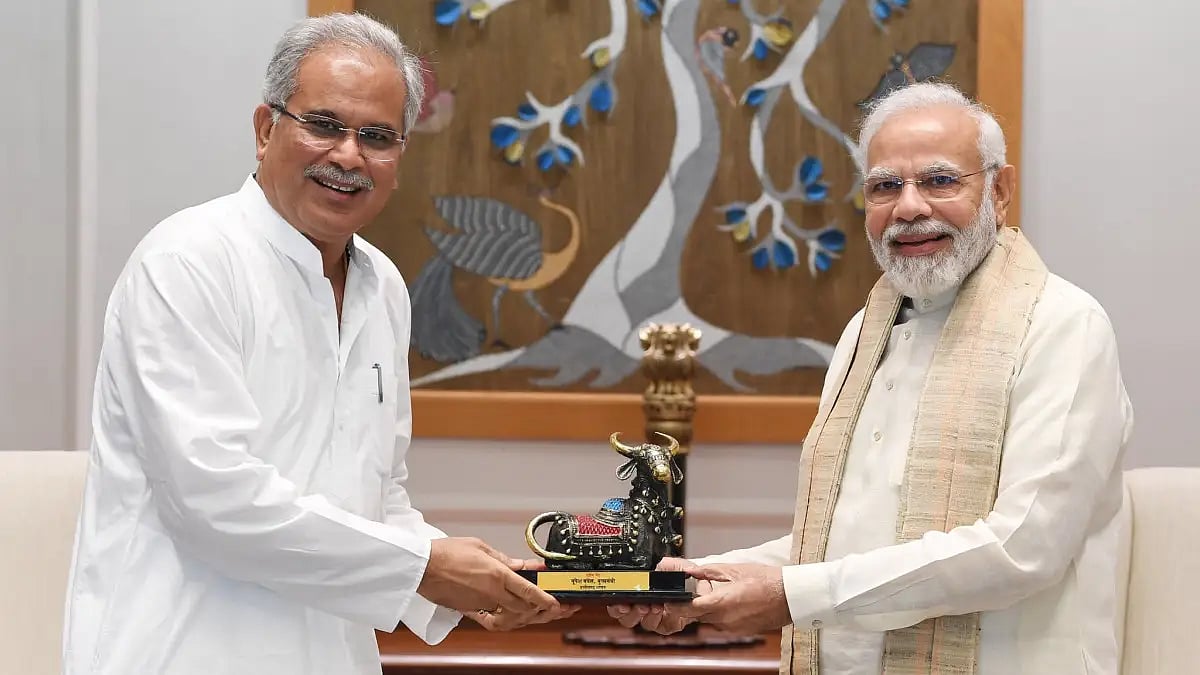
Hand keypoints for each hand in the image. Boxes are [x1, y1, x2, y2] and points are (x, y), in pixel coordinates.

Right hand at [417, 537, 574, 629]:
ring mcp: (481, 604)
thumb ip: (505, 559)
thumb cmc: (447, 553)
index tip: (559, 604)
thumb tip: (524, 565)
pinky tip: (516, 616)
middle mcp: (491, 592)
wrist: (423, 566)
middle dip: (543, 611)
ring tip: (541, 613)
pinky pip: (494, 619)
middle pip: (524, 609)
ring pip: (511, 617)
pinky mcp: (471, 610)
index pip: (529, 591)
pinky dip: (508, 619)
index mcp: (497, 575)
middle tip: (556, 609)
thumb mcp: (481, 547)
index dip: (547, 600)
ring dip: (527, 616)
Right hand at [606, 557, 701, 634]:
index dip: (615, 604)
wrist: (700, 587)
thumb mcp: (669, 564)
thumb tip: (651, 568)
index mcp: (637, 592)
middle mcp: (642, 607)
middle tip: (636, 605)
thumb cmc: (682, 575)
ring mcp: (654, 618)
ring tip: (653, 606)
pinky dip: (661, 618)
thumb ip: (658, 565)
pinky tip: (664, 611)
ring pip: (642, 623)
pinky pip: (659, 626)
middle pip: (625, 617)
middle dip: (628, 612)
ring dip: (646, 615)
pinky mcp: (666, 625)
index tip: (619, 601)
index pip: (617, 602)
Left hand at [673, 563, 790, 633]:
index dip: (675, 605)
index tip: (668, 600)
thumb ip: (708, 571)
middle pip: (696, 615)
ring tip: (722, 592)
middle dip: (693, 604)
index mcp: (720, 603)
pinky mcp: (738, 631)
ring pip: (708, 619)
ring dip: (708, 608)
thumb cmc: (766, 581)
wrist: (789, 597)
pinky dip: (720, 613)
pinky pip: (721, 622)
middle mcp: (724, 619)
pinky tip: (733, 601)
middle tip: (699, 589)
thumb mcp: (734, 569)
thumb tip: (691, 571)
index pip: (687, 609)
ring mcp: (731, 627)